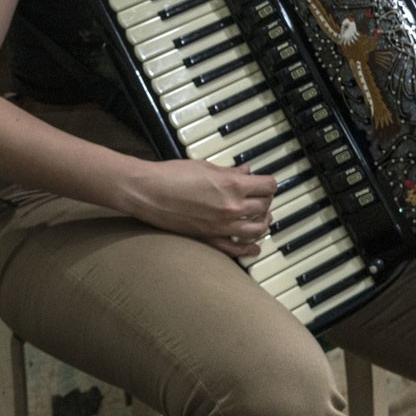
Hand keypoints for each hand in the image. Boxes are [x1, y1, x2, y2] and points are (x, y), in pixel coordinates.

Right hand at [121, 158, 276, 258]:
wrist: (147, 192)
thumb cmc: (171, 175)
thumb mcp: (205, 166)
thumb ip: (230, 171)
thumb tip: (246, 172)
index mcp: (232, 185)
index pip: (268, 186)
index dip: (268, 184)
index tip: (264, 183)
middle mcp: (232, 207)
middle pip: (264, 207)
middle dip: (265, 201)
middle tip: (260, 198)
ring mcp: (222, 226)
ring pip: (257, 230)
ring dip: (262, 223)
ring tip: (260, 218)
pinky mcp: (210, 239)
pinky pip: (237, 249)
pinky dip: (249, 249)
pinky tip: (254, 247)